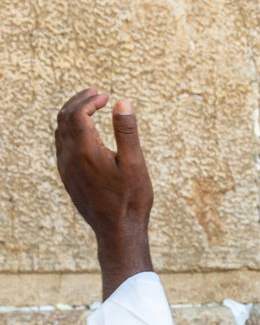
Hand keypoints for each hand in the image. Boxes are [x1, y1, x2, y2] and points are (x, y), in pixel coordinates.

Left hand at [55, 88, 153, 297]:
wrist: (118, 231)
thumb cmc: (131, 198)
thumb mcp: (134, 163)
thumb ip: (126, 131)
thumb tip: (122, 102)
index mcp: (85, 152)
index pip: (77, 115)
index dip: (89, 101)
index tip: (106, 96)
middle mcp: (70, 158)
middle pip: (63, 119)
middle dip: (78, 102)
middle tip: (96, 94)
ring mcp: (66, 169)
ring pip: (60, 132)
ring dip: (72, 115)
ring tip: (91, 108)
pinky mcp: (68, 177)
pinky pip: (62, 146)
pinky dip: (71, 130)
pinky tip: (86, 132)